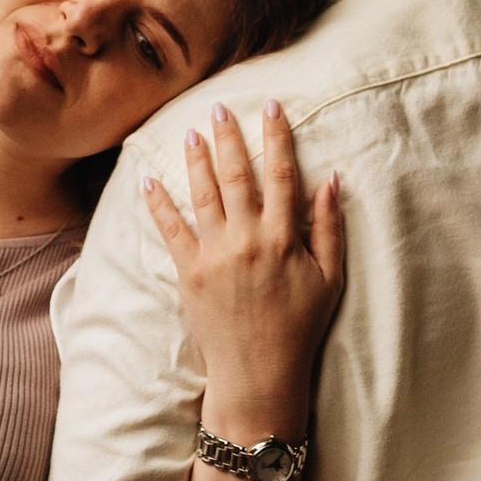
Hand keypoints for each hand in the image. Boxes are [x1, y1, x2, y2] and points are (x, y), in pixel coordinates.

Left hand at [144, 99, 343, 431]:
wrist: (259, 374)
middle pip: (237, 175)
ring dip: (196, 160)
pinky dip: (159, 204)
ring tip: (190, 132)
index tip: (271, 106)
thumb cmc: (299, 327)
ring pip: (203, 194)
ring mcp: (216, 254)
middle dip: (229, 137)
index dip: (276, 137)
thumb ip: (330, 229)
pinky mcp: (190, 273)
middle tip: (220, 107)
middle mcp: (248, 239)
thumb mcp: (329, 279)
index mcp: (283, 238)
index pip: (281, 174)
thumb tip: (331, 181)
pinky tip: (148, 181)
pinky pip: (171, 230)